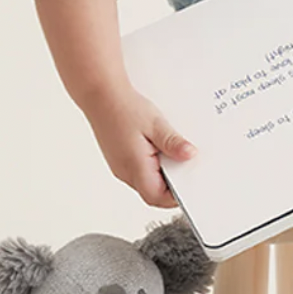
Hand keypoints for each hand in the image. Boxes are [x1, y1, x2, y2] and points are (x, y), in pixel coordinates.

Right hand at [83, 85, 194, 207]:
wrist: (101, 96)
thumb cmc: (124, 108)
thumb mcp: (156, 124)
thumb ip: (174, 143)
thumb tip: (190, 156)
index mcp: (134, 166)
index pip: (156, 197)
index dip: (175, 198)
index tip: (191, 187)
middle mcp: (124, 171)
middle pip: (152, 192)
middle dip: (172, 186)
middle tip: (188, 169)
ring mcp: (120, 166)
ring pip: (146, 182)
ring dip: (163, 175)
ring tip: (175, 156)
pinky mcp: (120, 159)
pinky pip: (140, 171)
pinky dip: (154, 167)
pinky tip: (161, 151)